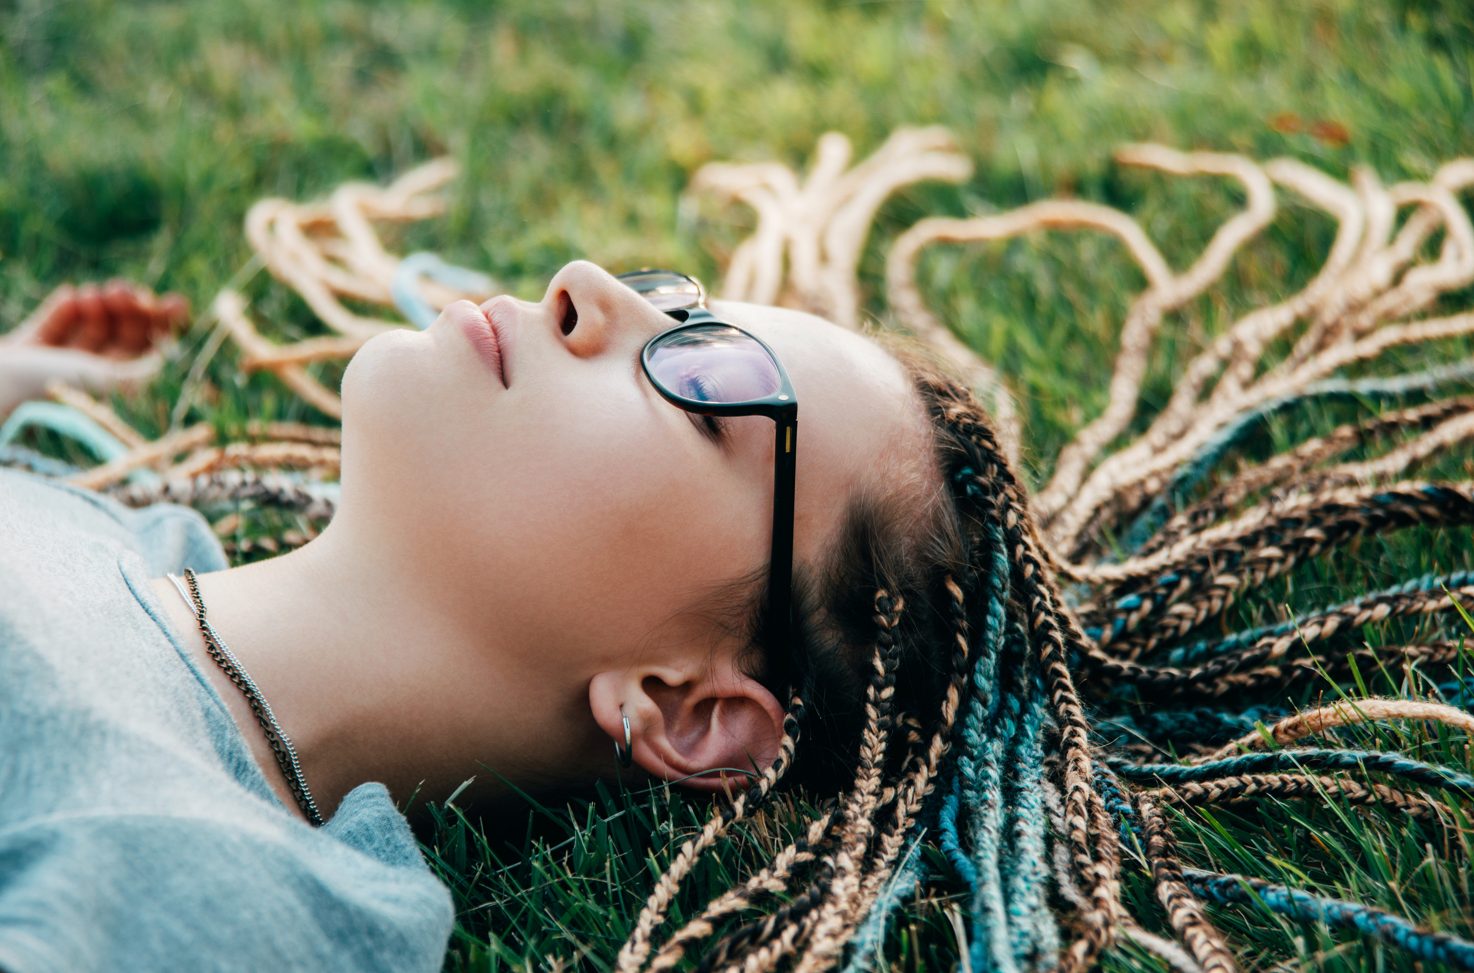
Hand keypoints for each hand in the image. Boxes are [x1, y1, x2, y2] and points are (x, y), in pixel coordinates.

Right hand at [0, 280, 188, 415]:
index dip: (165, 328)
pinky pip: (53, 325)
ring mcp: (58, 365)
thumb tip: (172, 355)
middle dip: (130, 309)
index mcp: (118, 391)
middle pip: (125, 336)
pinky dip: (64, 310)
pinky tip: (69, 298)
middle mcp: (91, 379)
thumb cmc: (58, 388)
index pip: (151, 354)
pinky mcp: (26, 352)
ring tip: (94, 295)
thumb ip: (146, 370)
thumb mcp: (115, 381)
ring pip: (91, 327)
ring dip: (98, 306)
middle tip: (122, 290)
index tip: (176, 302)